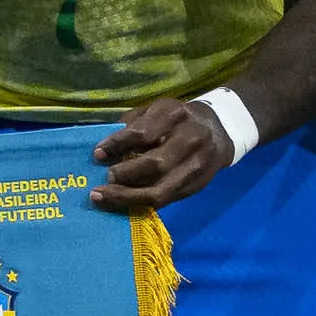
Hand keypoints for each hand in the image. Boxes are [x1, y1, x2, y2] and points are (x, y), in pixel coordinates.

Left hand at [91, 99, 233, 213]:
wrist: (218, 133)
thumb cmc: (176, 120)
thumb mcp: (155, 111)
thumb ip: (131, 125)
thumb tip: (104, 148)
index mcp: (175, 115)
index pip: (142, 133)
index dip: (117, 144)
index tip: (97, 154)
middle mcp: (190, 139)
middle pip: (154, 164)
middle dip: (124, 175)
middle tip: (101, 182)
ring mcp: (196, 166)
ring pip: (160, 190)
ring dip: (128, 197)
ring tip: (104, 198)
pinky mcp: (196, 186)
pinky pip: (166, 200)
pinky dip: (141, 204)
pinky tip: (123, 204)